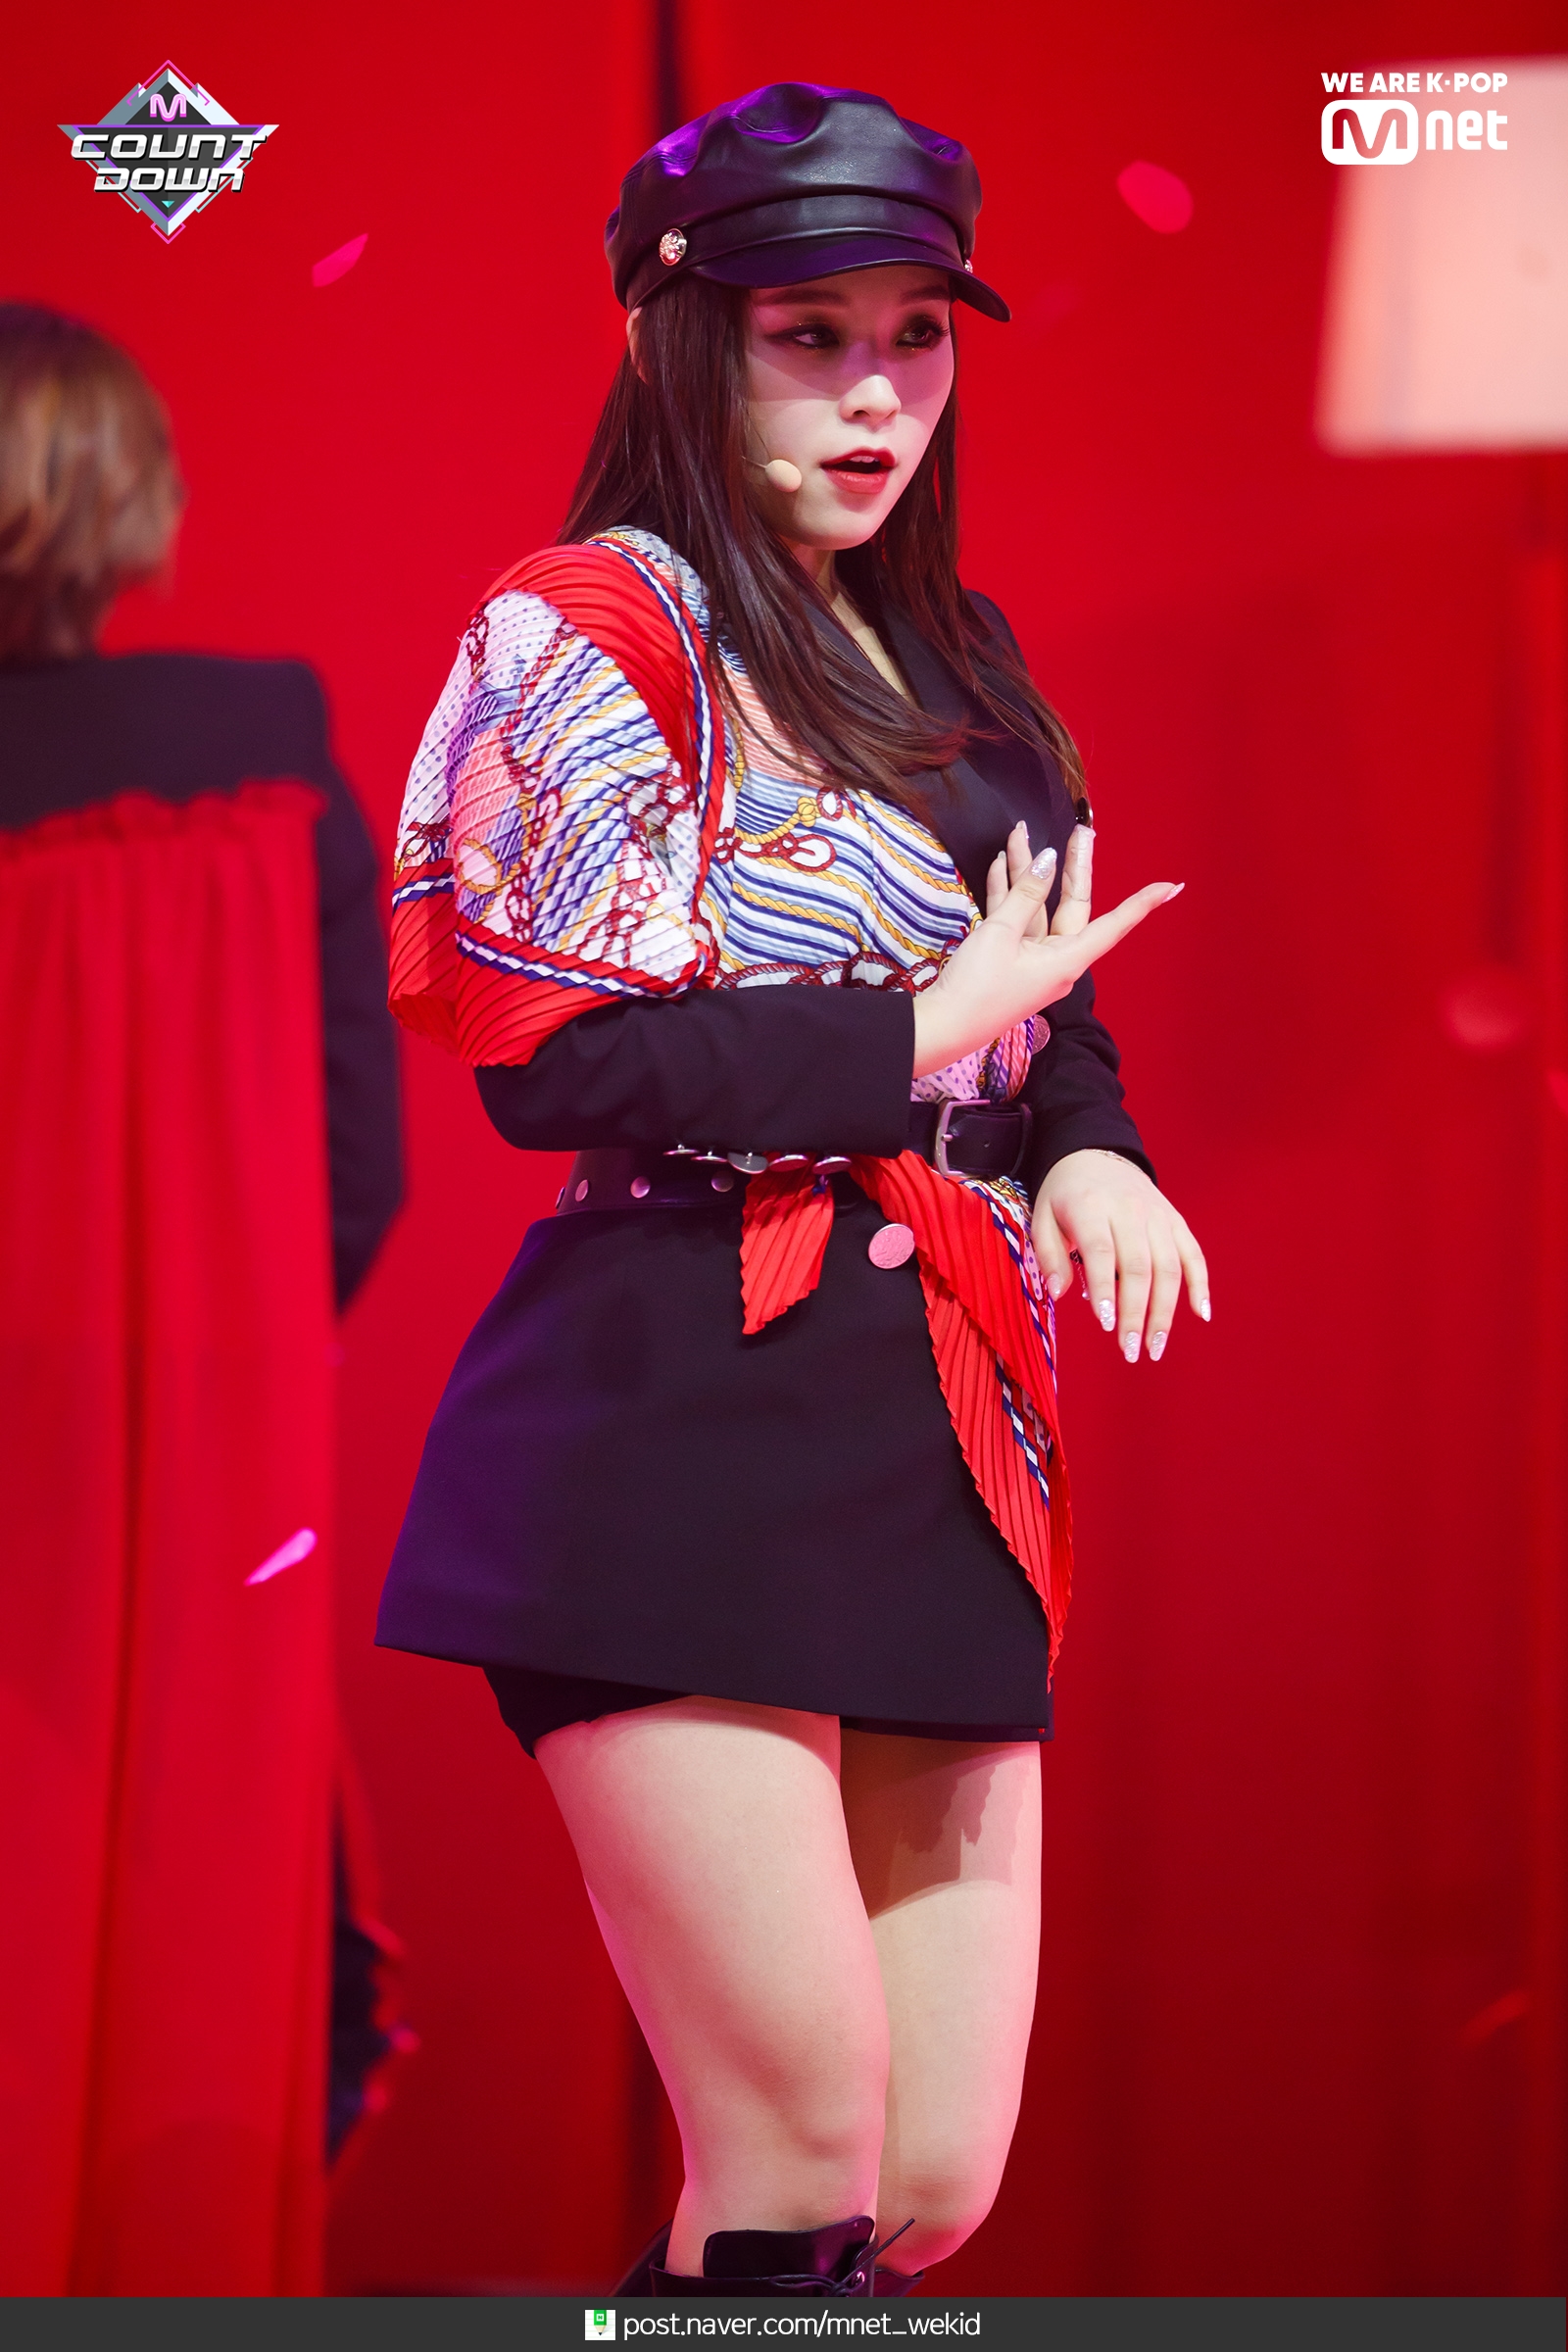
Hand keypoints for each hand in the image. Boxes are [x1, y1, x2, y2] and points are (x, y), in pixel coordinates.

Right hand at [912, 821, 1179, 1078]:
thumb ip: (1025, 894)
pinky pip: (1015, 920)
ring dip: (1027, 873)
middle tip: (1081, 830)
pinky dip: (1008, 894)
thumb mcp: (1002, 933)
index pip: (1113, 924)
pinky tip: (1002, 864)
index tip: (1171, 887)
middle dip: (1072, 867)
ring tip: (1020, 834)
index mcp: (1067, 959)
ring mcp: (1032, 959)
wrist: (943, 1026)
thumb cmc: (978, 986)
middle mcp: (1057, 959)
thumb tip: (1048, 861)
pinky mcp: (1008, 959)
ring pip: (1036, 908)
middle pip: (1071, 905)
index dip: (1141, 904)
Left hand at [1032, 1149, 1210, 1363]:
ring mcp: (1157, 1215)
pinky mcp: (1175, 1221)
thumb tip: (1057, 1293)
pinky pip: (1194, 1254)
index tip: (1107, 1324)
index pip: (1102, 1251)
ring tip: (1154, 1347)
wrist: (1094, 1153)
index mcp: (1092, 1206)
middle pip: (1139, 1267)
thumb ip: (1048, 1254)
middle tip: (1130, 1350)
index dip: (1106, 1289)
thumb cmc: (1065, 1195)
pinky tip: (1200, 1314)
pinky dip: (1200, 1284)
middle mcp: (1130, 1210)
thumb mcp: (1042, 1216)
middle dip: (1137, 1313)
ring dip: (1165, 1311)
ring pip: (1169, 1267)